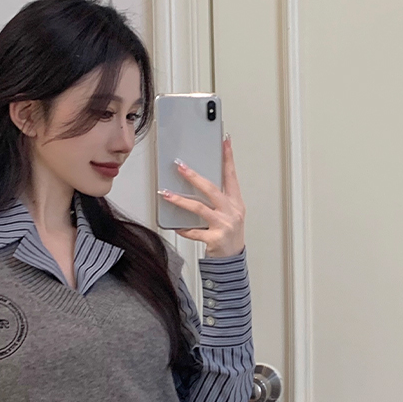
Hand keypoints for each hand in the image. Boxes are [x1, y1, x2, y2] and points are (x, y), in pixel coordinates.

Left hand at [158, 134, 245, 257]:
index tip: (224, 141)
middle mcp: (231, 212)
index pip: (231, 175)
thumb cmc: (228, 234)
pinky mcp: (214, 239)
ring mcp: (223, 225)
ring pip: (199, 208)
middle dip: (194, 176)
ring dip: (180, 200)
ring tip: (166, 194)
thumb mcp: (229, 213)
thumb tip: (197, 183)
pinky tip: (175, 225)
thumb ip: (217, 199)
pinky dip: (183, 228)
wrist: (232, 260)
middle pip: (211, 189)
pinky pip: (194, 231)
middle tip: (180, 166)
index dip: (228, 158)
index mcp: (236, 202)